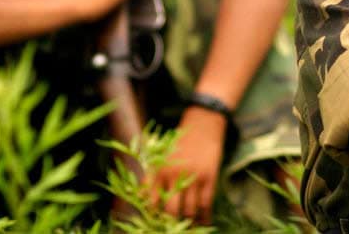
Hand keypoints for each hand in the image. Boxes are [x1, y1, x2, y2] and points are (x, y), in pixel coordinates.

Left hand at [151, 106, 227, 223]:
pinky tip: (204, 223)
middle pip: (171, 210)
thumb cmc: (181, 141)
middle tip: (173, 228)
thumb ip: (151, 177)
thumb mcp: (162, 157)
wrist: (203, 124)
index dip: (153, 216)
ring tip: (189, 228)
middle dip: (171, 223)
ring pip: (190, 210)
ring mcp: (193, 177)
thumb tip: (139, 196)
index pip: (152, 201)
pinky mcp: (209, 177)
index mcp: (160, 170)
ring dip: (189, 222)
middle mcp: (175, 175)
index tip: (155, 224)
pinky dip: (205, 217)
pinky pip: (206, 204)